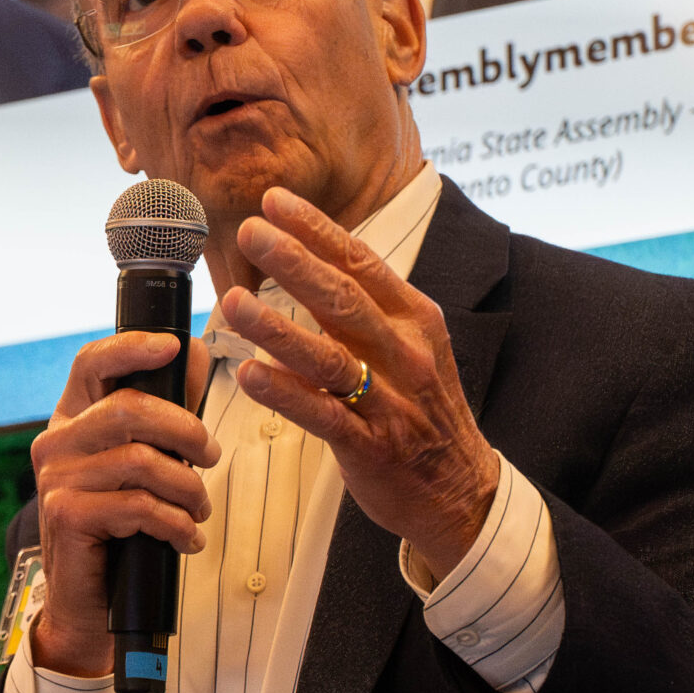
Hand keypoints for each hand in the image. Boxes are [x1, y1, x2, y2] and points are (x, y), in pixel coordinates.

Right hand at [27, 331, 221, 676]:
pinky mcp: (66, 514)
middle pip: (129, 407)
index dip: (133, 347)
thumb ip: (163, 414)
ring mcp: (56, 478)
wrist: (87, 602)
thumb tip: (190, 353)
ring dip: (188, 488)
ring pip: (141, 460)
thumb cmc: (118, 529)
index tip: (174, 347)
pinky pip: (138, 505)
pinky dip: (176, 523)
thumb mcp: (140, 465)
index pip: (92, 362)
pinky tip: (186, 538)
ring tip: (199, 510)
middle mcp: (55, 442)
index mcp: (72, 420)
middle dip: (186, 430)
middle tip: (211, 457)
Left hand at [222, 185, 499, 577]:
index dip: (317, 230)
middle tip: (250, 231)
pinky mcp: (372, 447)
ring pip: (330, 357)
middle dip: (294, 262)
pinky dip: (286, 393)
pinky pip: (324, 415)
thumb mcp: (409, 348)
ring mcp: (391, 402)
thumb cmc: (422, 412)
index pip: (362, 263)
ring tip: (232, 302)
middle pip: (344, 299)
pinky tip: (250, 374)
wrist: (461, 491)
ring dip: (277, 328)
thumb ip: (362, 311)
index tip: (274, 201)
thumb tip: (305, 264)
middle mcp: (406, 353)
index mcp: (415, 320)